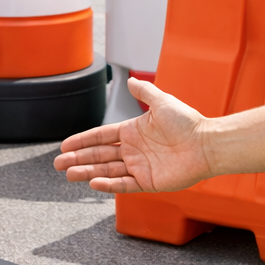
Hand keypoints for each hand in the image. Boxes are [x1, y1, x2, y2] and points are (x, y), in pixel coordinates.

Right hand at [53, 78, 212, 193]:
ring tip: (69, 174)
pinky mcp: (148, 182)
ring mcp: (139, 167)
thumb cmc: (188, 122)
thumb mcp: (162, 102)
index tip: (65, 145)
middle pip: (99, 155)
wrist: (207, 144)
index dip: (82, 141)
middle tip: (58, 164)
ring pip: (107, 171)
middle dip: (78, 159)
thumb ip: (144, 91)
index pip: (101, 136)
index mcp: (133, 131)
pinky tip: (93, 182)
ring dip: (87, 172)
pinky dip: (108, 184)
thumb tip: (129, 80)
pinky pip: (124, 184)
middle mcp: (133, 150)